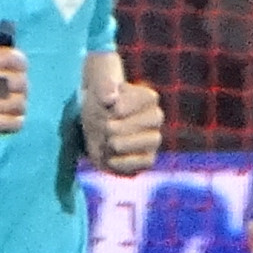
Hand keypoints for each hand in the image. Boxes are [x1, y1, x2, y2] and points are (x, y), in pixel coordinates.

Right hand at [0, 17, 28, 153]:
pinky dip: (15, 124)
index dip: (20, 63)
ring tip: (15, 109)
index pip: (10, 57)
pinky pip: (7, 123)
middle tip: (16, 93)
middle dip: (22, 88)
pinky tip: (12, 122)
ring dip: (20, 107)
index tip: (18, 70)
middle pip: (17, 81)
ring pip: (16, 103)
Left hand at [87, 49, 161, 172]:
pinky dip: (118, 162)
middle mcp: (156, 117)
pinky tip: (110, 156)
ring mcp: (153, 140)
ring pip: (130, 144)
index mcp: (148, 98)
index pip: (132, 103)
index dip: (115, 107)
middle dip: (108, 127)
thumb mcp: (97, 91)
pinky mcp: (147, 160)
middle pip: (126, 125)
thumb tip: (111, 98)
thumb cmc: (100, 107)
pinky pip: (137, 164)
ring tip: (107, 141)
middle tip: (105, 127)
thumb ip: (103, 87)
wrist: (97, 129)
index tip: (108, 106)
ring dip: (112, 144)